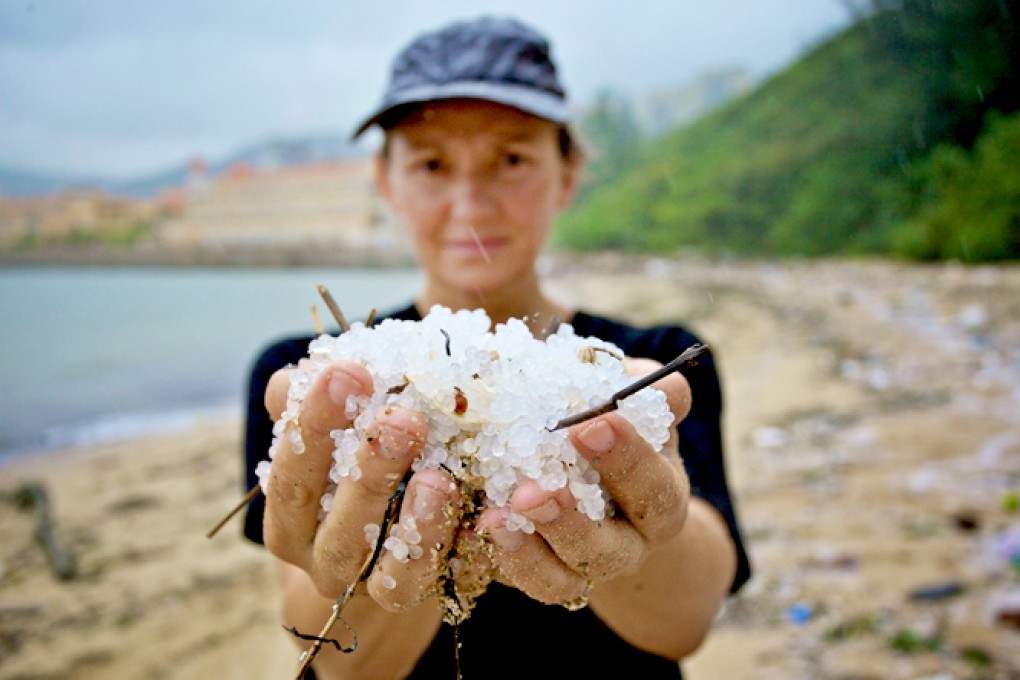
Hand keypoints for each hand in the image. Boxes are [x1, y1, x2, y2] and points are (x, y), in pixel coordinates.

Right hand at [261, 360, 461, 610]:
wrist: (384, 548)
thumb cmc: (353, 464)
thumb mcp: (330, 430)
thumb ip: (309, 401)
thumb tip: (303, 372)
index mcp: (290, 518)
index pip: (290, 475)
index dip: (313, 424)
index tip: (346, 372)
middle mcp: (323, 561)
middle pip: (338, 527)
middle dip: (370, 470)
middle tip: (403, 419)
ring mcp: (371, 589)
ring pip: (389, 572)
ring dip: (416, 524)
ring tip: (439, 478)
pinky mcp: (423, 599)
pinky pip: (442, 585)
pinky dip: (460, 551)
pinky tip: (486, 517)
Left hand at [475, 357, 692, 604]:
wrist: (586, 469)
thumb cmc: (612, 424)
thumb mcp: (632, 405)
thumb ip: (644, 393)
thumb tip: (662, 386)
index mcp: (659, 499)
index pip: (653, 489)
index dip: (627, 460)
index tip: (591, 424)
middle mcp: (626, 546)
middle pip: (608, 550)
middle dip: (570, 521)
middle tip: (533, 491)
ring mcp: (578, 568)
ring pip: (561, 580)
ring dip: (528, 551)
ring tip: (495, 517)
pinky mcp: (535, 576)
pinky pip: (515, 580)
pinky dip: (494, 557)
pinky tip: (473, 525)